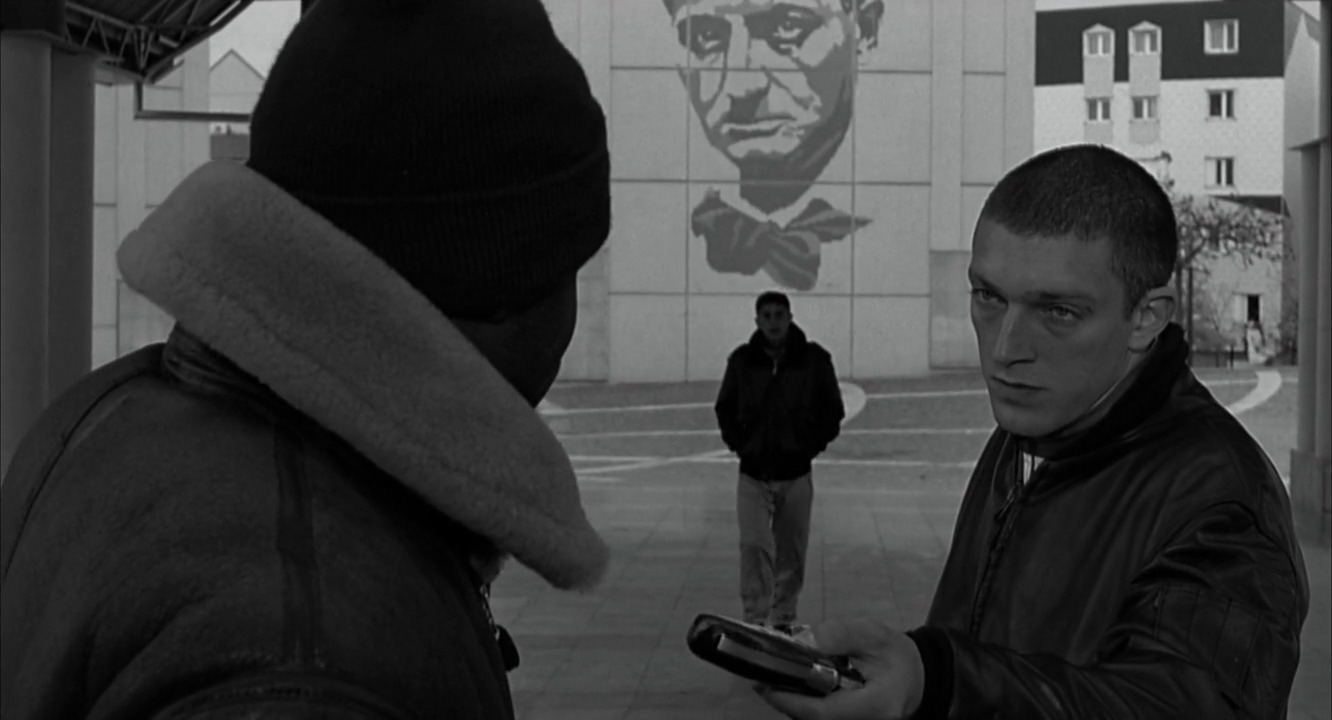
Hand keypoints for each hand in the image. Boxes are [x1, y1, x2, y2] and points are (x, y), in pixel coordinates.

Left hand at [756, 618, 924, 719]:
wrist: (914, 676)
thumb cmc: (893, 653)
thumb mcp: (870, 633)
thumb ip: (837, 635)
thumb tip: (801, 642)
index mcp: (876, 705)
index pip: (822, 712)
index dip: (789, 699)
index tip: (764, 682)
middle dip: (785, 699)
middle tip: (762, 677)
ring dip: (791, 701)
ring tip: (774, 677)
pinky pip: (819, 718)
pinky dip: (802, 703)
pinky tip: (794, 684)